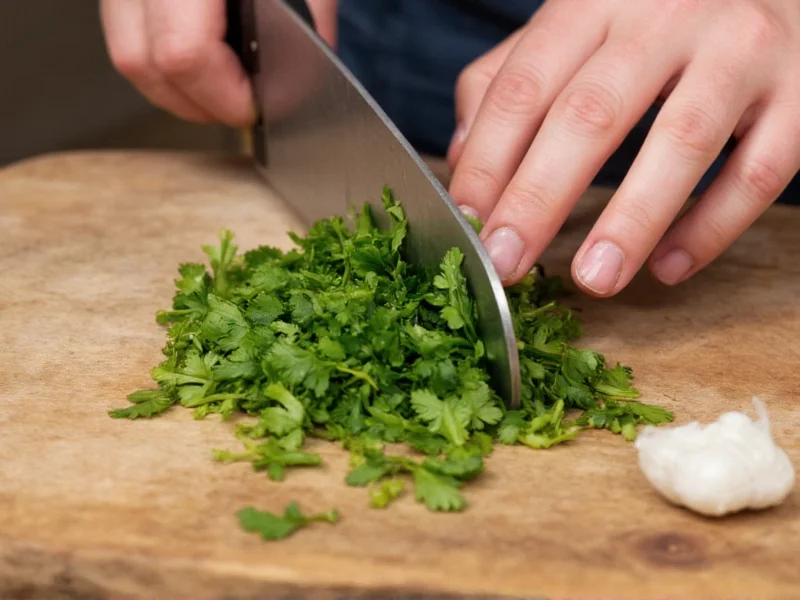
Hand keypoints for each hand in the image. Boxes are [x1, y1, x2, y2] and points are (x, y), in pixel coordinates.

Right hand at [100, 0, 337, 126]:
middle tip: (241, 111)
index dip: (224, 96)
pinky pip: (129, 31)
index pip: (184, 52)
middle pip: (140, 62)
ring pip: (128, 52)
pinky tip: (206, 62)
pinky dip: (166, 61)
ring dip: (177, 88)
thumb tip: (302, 77)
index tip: (256, 110)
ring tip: (225, 91)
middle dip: (196, 104)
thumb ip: (308, 19)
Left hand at [447, 0, 799, 295]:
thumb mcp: (577, 23)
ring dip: (630, 221)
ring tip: (593, 280)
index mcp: (596, 2)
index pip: (525, 86)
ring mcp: (741, 51)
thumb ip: (511, 78)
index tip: (467, 221)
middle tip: (506, 263)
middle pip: (591, 115)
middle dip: (539, 199)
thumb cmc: (657, 13)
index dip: (488, 160)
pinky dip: (712, 227)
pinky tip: (668, 267)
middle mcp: (667, 17)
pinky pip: (759, 169)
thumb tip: (459, 156)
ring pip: (682, 141)